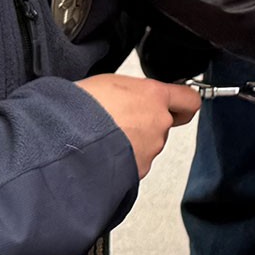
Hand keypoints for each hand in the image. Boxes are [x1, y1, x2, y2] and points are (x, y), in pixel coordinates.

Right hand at [77, 74, 199, 177]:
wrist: (65, 140)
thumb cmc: (80, 108)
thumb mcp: (108, 84)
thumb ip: (132, 92)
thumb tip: (129, 98)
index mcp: (153, 96)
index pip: (189, 100)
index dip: (183, 104)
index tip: (179, 105)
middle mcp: (158, 123)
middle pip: (163, 124)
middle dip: (145, 124)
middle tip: (119, 121)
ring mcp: (149, 149)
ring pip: (147, 146)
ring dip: (131, 143)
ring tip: (104, 137)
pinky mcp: (137, 171)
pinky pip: (134, 164)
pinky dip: (122, 161)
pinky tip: (101, 153)